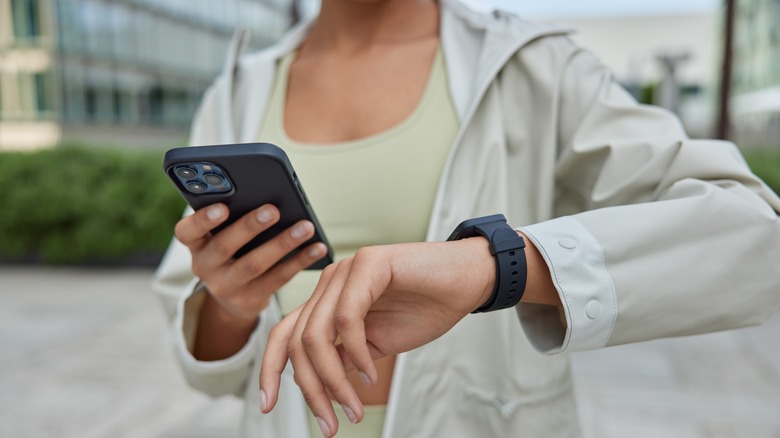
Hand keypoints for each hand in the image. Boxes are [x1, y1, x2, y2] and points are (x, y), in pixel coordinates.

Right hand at [175, 203, 327, 359]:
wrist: (232, 297)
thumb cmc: (233, 250)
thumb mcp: (222, 235)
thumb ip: (233, 217)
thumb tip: (268, 195)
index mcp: (196, 244)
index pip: (187, 231)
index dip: (203, 219)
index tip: (223, 207)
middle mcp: (205, 267)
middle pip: (225, 247)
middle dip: (249, 227)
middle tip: (273, 210)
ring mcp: (226, 287)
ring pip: (255, 264)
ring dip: (283, 243)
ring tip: (306, 227)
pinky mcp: (249, 300)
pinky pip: (278, 279)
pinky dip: (299, 261)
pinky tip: (317, 248)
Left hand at [258, 238, 495, 436]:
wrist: (467, 280)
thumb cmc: (426, 306)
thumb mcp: (376, 344)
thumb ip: (344, 357)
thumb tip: (317, 384)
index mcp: (328, 299)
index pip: (286, 334)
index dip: (271, 369)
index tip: (268, 405)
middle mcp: (331, 283)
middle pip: (297, 340)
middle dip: (310, 389)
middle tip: (330, 424)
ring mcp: (346, 270)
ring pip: (316, 333)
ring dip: (333, 380)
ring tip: (353, 407)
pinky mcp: (368, 263)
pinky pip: (346, 318)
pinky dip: (355, 353)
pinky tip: (370, 372)